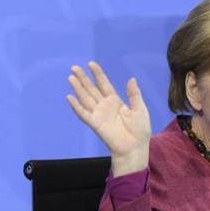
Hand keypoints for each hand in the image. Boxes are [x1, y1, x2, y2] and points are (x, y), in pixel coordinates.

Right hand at [67, 61, 151, 175]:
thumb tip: (131, 79)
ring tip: (70, 77)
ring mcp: (98, 114)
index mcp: (115, 101)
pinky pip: (83, 113)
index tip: (91, 64)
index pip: (104, 84)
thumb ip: (134, 94)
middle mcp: (105, 106)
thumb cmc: (139, 130)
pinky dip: (76, 106)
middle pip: (91, 89)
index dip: (98, 74)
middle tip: (74, 67)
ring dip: (78, 88)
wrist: (134, 147)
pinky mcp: (95, 123)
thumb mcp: (140, 109)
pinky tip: (69, 97)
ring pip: (85, 98)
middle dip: (83, 78)